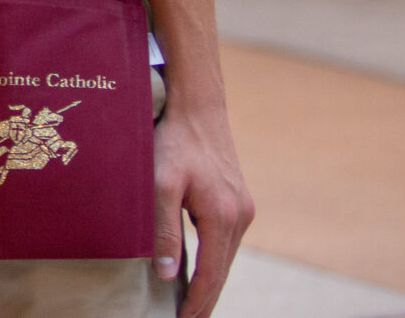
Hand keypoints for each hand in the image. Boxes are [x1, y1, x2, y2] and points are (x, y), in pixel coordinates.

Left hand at [154, 95, 254, 315]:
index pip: (212, 274)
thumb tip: (168, 274)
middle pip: (223, 270)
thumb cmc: (174, 141)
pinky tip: (200, 269)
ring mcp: (243, 208)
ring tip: (191, 305)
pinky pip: (225, 240)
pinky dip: (214, 260)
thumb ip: (164, 230)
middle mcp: (241, 216)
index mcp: (223, 217)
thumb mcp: (160, 184)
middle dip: (206, 299)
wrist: (197, 106)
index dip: (198, 302)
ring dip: (211, 281)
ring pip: (225, 256)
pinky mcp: (238, 200)